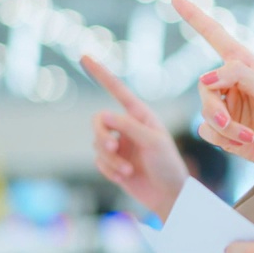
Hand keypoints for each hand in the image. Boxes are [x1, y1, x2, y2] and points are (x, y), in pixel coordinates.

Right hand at [82, 55, 188, 219]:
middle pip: (98, 121)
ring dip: (109, 159)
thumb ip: (128, 126)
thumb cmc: (168, 165)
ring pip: (96, 144)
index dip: (101, 74)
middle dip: (101, 135)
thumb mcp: (153, 142)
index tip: (85, 56)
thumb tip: (103, 115)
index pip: (118, 91)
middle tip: (112, 147)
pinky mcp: (113, 164)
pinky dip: (109, 170)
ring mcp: (119, 146)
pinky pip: (98, 161)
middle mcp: (127, 127)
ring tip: (127, 171)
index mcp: (140, 116)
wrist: (169, 195)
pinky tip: (124, 177)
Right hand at [172, 0, 253, 173]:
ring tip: (247, 135)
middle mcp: (231, 83)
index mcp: (243, 65)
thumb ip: (237, 76)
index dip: (194, 17)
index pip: (214, 36)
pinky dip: (223, 139)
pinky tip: (245, 142)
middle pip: (204, 88)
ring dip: (224, 126)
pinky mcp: (223, 131)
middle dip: (213, 107)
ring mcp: (226, 107)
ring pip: (204, 112)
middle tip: (226, 121)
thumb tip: (203, 80)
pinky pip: (207, 132)